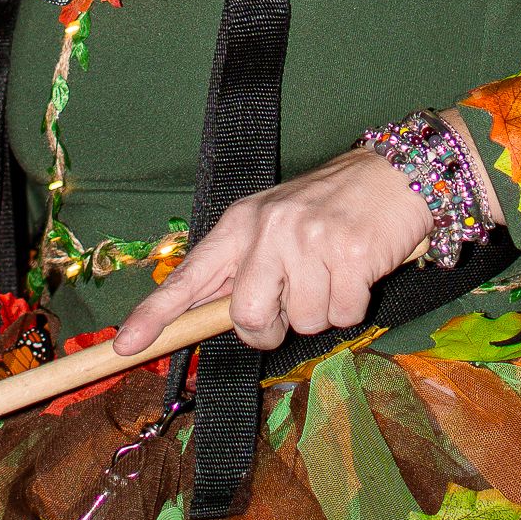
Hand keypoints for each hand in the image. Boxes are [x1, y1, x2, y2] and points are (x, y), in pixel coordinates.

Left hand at [112, 127, 488, 359]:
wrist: (396, 174)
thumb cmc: (331, 208)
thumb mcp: (274, 224)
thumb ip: (243, 268)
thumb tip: (212, 317)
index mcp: (241, 224)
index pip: (190, 275)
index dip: (155, 315)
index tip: (124, 345)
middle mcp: (269, 230)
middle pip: (248, 319)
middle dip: (271, 328)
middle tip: (292, 303)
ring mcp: (310, 241)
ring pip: (302, 322)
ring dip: (322, 311)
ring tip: (334, 271)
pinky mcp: (352, 255)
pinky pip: (343, 316)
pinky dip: (354, 305)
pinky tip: (359, 270)